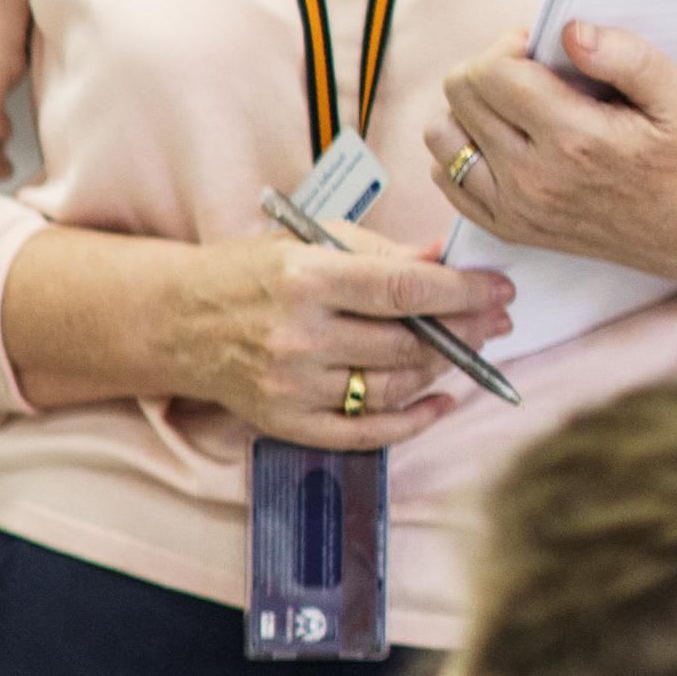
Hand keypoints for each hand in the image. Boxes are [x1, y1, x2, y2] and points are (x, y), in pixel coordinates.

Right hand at [168, 231, 510, 448]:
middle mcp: (299, 335)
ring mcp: (292, 385)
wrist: (175, 322)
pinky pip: (366, 432)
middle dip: (464, 331)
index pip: (404, 290)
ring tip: (463, 349)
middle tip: (494, 320)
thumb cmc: (247, 273)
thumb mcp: (309, 242)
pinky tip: (440, 401)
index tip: (500, 289)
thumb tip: (449, 259)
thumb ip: (381, 253)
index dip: (463, 292)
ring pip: (394, 387)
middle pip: (408, 343)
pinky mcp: (288, 421)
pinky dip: (413, 421)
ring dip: (442, 370)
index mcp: (305, 278)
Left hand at [426, 22, 676, 285]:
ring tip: (513, 106)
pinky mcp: (507, 228)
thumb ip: (625, 55)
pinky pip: (446, 178)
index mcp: (572, 139)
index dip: (509, 45)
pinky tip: (502, 141)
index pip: (491, 72)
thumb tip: (569, 32)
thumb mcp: (675, 95)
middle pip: (461, 95)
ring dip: (468, 111)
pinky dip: (463, 151)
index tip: (538, 48)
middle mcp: (533, 177)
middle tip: (530, 72)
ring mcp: (514, 208)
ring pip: (442, 136)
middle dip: (490, 69)